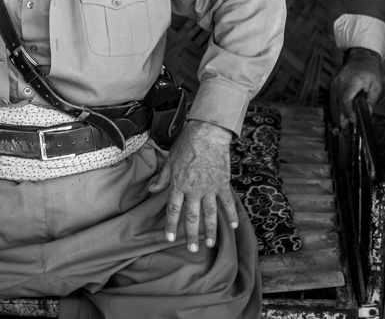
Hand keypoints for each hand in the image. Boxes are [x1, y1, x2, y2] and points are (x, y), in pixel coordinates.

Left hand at [147, 120, 236, 251]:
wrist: (207, 134)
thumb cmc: (186, 145)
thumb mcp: (169, 162)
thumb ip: (162, 179)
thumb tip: (152, 190)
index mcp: (179, 184)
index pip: (173, 209)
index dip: (171, 225)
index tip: (170, 239)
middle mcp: (194, 189)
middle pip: (192, 216)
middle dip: (191, 235)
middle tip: (192, 249)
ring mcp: (209, 188)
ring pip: (210, 214)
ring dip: (210, 230)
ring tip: (210, 244)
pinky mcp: (222, 184)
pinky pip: (227, 202)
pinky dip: (230, 215)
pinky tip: (232, 227)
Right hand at [330, 47, 381, 127]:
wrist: (361, 58)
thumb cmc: (371, 71)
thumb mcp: (376, 86)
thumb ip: (371, 100)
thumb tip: (368, 113)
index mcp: (353, 81)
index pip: (346, 99)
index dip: (349, 111)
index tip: (354, 120)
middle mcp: (341, 81)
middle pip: (339, 102)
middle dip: (345, 114)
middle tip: (352, 122)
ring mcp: (335, 81)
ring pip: (335, 100)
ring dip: (340, 110)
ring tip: (345, 120)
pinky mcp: (333, 82)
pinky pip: (334, 96)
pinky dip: (337, 104)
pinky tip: (341, 112)